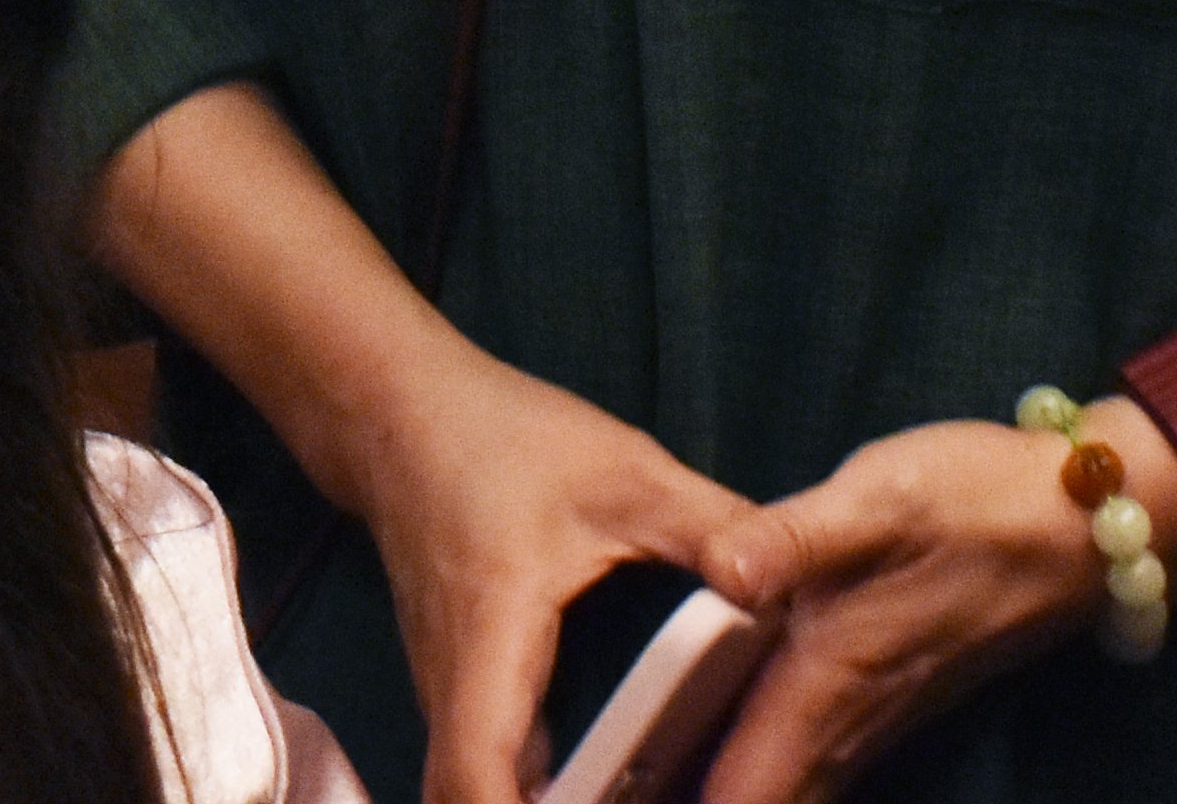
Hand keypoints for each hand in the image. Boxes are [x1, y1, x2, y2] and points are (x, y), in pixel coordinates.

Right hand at [333, 327, 781, 803]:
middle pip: (465, 801)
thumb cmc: (505, 438)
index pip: (478, 771)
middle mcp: (454, 682)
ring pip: (465, 790)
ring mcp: (446, 689)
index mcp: (493, 637)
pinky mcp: (455, 686)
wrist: (399, 411)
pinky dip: (525, 798)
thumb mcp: (626, 472)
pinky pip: (478, 767)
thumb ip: (709, 527)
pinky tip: (601, 798)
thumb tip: (777, 589)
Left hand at [700, 409, 1176, 803]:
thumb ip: (793, 538)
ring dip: (737, 792)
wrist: (1080, 517)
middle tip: (624, 797)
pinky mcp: (895, 691)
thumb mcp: (877, 498)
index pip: (749, 784)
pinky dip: (773, 774)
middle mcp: (852, 712)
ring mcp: (880, 709)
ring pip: (799, 786)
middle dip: (705, 801)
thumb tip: (719, 571)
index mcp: (829, 675)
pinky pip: (822, 761)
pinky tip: (730, 755)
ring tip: (656, 787)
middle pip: (768, 798)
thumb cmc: (973, 500)